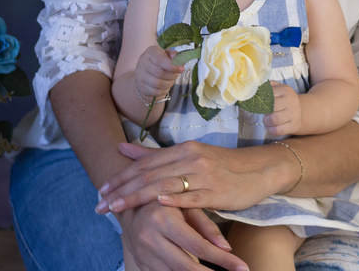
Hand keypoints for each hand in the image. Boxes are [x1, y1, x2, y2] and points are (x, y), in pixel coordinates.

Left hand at [97, 141, 280, 213]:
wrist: (258, 170)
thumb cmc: (220, 166)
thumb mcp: (188, 156)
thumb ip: (155, 154)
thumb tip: (122, 148)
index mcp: (183, 149)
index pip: (145, 163)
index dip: (122, 176)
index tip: (102, 189)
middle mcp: (191, 158)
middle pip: (149, 174)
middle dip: (122, 190)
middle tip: (100, 204)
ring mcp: (204, 175)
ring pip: (164, 185)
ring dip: (137, 198)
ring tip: (116, 209)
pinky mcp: (216, 192)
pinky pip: (192, 197)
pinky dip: (173, 199)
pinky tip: (157, 204)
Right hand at [116, 200, 246, 270]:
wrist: (126, 202)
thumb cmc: (163, 199)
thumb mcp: (185, 205)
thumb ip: (206, 225)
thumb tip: (227, 247)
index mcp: (163, 220)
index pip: (198, 246)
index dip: (223, 260)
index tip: (243, 267)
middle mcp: (150, 238)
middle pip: (186, 266)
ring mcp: (142, 253)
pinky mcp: (139, 262)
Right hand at [136, 45, 183, 102]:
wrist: (146, 72)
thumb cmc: (159, 61)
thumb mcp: (166, 54)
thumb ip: (174, 55)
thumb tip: (180, 59)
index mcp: (150, 52)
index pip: (160, 60)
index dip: (172, 66)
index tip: (181, 69)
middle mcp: (142, 63)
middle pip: (159, 73)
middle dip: (172, 75)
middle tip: (176, 74)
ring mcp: (140, 75)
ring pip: (158, 84)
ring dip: (169, 83)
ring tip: (171, 80)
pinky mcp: (141, 86)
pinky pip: (155, 92)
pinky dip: (164, 90)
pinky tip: (165, 85)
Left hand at [262, 82, 301, 136]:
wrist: (300, 111)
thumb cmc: (283, 99)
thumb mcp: (277, 88)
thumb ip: (266, 86)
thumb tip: (254, 89)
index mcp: (286, 90)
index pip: (268, 96)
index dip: (261, 101)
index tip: (259, 104)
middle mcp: (291, 101)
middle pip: (271, 108)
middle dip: (264, 112)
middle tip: (264, 112)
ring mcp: (294, 114)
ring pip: (274, 120)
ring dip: (266, 122)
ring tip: (267, 120)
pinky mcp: (294, 126)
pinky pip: (278, 130)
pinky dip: (271, 130)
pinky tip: (272, 127)